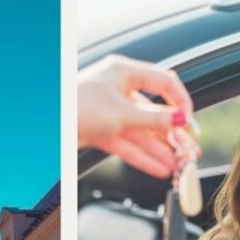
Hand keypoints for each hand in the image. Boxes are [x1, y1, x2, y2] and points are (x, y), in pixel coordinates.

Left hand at [78, 55, 200, 177]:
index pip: (164, 82)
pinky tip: (158, 168)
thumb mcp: (123, 113)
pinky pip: (127, 143)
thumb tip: (180, 121)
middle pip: (153, 111)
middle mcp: (117, 89)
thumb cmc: (79, 106)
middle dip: (172, 132)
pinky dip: (142, 156)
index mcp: (124, 71)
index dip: (181, 101)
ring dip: (159, 149)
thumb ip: (154, 119)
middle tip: (189, 149)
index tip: (190, 121)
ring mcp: (108, 111)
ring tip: (178, 164)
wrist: (50, 126)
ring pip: (141, 131)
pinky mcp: (99, 130)